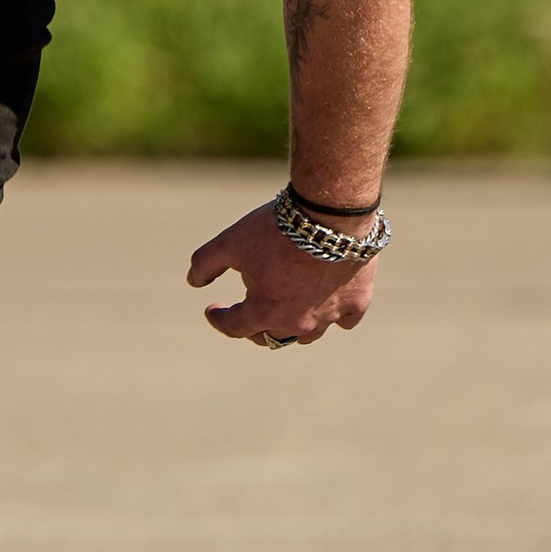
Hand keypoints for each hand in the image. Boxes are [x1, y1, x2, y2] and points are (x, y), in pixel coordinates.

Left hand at [187, 201, 378, 348]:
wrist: (331, 213)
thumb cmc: (276, 228)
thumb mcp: (229, 241)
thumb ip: (205, 263)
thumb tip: (193, 281)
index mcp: (263, 311)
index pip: (233, 326)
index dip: (218, 318)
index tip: (211, 309)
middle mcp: (297, 323)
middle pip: (270, 338)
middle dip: (253, 328)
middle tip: (246, 313)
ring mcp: (330, 316)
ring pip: (307, 336)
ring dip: (292, 328)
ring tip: (284, 313)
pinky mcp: (357, 303)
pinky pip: (345, 322)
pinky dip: (334, 319)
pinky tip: (327, 311)